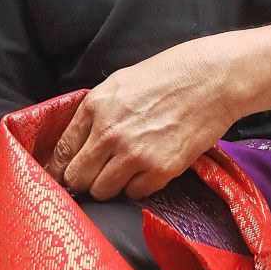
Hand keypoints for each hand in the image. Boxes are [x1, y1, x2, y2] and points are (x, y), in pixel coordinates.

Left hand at [45, 40, 235, 199]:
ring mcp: (135, 154)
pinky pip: (135, 193)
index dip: (59, 168)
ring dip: (110, 185)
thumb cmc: (167, 76)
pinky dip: (138, 185)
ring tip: (125, 170)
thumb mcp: (119, 83)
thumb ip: (94, 113)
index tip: (61, 176)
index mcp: (95, 107)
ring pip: (102, 191)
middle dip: (84, 178)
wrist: (211, 80)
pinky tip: (149, 168)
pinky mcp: (161, 170)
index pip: (62, 152)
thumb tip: (76, 144)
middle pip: (77, 178)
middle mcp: (109, 133)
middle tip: (96, 174)